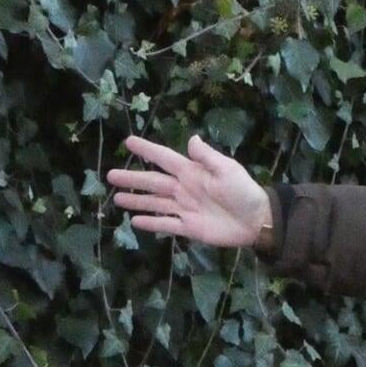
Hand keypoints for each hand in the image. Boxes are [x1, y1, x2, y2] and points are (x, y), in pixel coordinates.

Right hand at [107, 134, 271, 248]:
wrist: (255, 219)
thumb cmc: (243, 190)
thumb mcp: (227, 170)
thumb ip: (207, 157)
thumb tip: (191, 139)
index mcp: (191, 172)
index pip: (164, 158)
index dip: (147, 150)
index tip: (129, 141)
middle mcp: (183, 189)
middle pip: (152, 182)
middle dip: (132, 179)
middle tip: (110, 175)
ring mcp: (184, 208)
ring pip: (154, 203)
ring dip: (136, 201)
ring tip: (116, 198)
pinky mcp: (188, 227)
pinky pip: (165, 224)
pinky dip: (150, 223)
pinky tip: (134, 222)